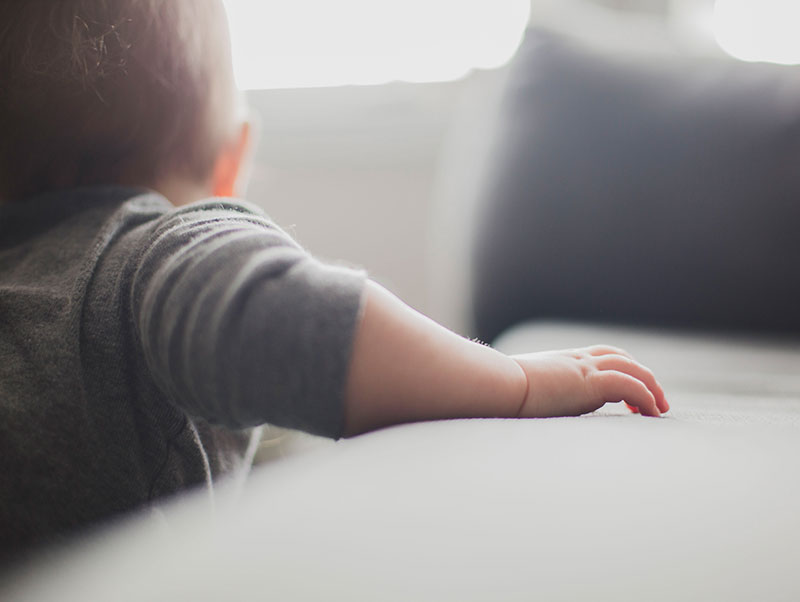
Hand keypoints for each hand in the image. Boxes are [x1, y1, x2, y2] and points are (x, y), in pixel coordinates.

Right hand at [511, 345, 668, 417]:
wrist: (494, 386)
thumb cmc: (498, 391)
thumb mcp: (517, 390)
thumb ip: (529, 395)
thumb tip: (514, 410)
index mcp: (561, 362)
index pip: (599, 356)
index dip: (618, 368)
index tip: (628, 393)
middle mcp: (575, 361)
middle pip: (620, 357)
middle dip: (642, 376)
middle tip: (655, 401)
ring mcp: (583, 369)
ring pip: (632, 368)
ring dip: (651, 387)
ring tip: (660, 409)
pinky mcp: (587, 383)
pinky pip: (628, 384)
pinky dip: (645, 396)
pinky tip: (651, 412)